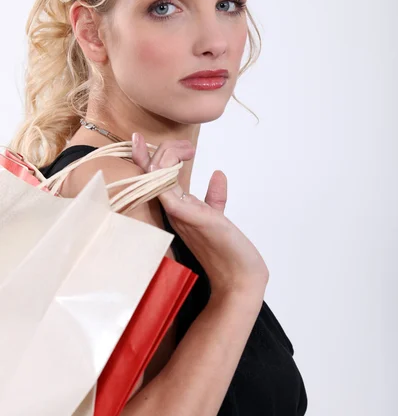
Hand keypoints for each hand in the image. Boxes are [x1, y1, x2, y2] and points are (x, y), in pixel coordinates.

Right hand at [131, 133, 268, 302]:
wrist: (241, 277)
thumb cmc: (228, 250)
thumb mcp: (217, 217)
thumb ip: (214, 197)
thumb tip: (217, 173)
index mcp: (177, 209)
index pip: (155, 180)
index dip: (145, 159)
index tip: (138, 138)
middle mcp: (173, 211)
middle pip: (152, 176)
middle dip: (157, 153)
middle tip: (179, 146)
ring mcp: (179, 215)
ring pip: (157, 180)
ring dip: (164, 159)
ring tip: (183, 150)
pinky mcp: (190, 218)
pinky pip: (169, 194)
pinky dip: (165, 176)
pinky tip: (175, 162)